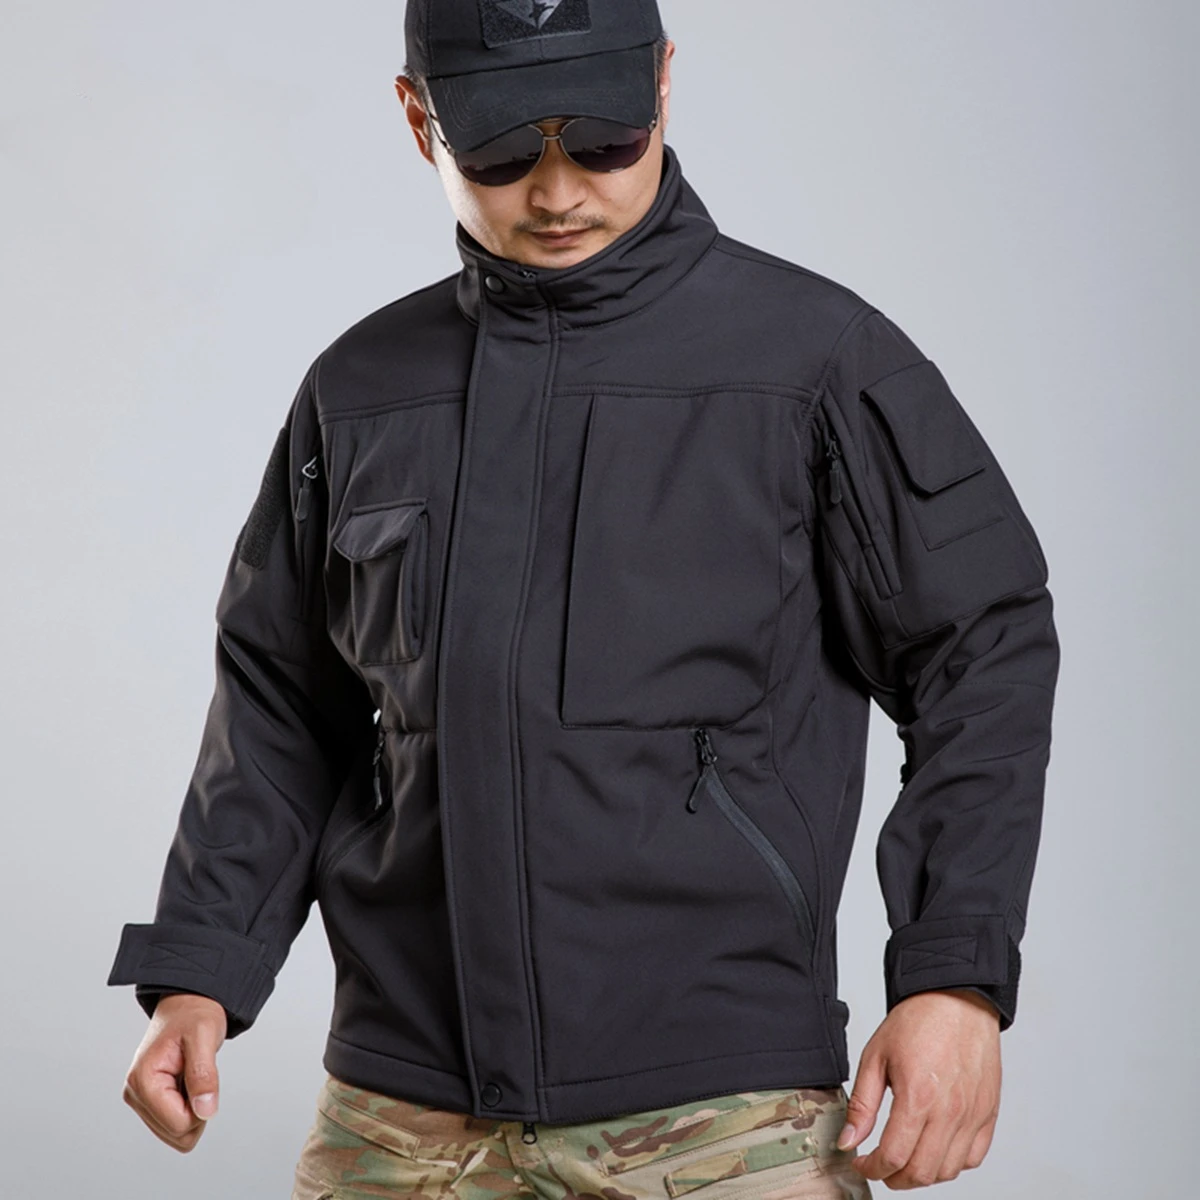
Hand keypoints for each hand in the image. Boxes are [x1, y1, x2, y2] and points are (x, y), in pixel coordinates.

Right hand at [121, 993, 227, 1151]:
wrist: (187, 1004)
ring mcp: (140, 1100)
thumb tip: (205, 1111)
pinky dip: (188, 1108)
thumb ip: (204, 1075)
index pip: (178, 1124)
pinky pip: (173, 1125)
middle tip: (200, 1075)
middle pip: (177, 1134)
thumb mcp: (204, 1037)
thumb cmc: (194, 1016)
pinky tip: (187, 1084)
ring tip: (192, 1077)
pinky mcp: (148, 1102)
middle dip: (197, 1110)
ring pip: (175, 1135)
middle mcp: (134, 1094)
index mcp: (142, 1081)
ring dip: (193, 1110)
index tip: (204, 1078)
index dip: (201, 1107)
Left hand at [835, 988, 1001, 1188]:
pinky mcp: (988, 1113)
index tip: (861, 1162)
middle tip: (880, 1167)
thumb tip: (849, 1140)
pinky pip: (974, 1157)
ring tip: (905, 1159)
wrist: (956, 1000)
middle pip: (921, 1173)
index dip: (871, 1168)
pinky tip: (935, 1149)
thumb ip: (862, 1104)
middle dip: (894, 1178)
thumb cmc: (917, 1022)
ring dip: (922, 1175)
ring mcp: (972, 1116)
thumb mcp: (875, 1056)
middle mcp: (949, 1113)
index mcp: (918, 1098)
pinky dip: (953, 1163)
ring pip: (948, 1171)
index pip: (893, 1157)